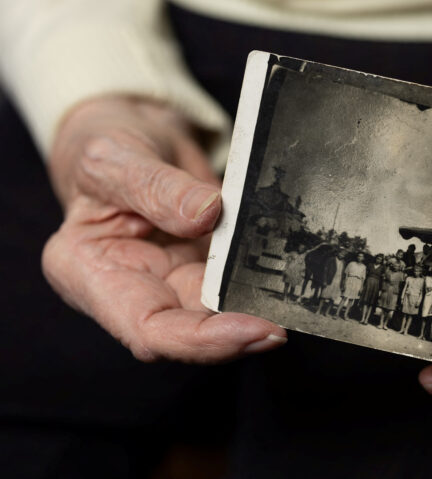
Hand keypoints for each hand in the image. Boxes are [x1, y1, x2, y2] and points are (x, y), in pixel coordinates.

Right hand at [43, 96, 285, 362]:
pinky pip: (236, 281)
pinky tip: (290, 271)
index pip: (147, 330)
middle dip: (241, 331)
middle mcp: (134, 290)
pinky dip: (263, 279)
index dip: (202, 341)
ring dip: (257, 308)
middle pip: (190, 331)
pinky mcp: (204, 269)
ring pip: (220, 311)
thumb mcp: (115, 157)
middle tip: (287, 318)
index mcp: (91, 275)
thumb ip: (154, 186)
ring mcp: (173, 282)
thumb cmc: (105, 149)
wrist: (132, 137)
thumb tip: (206, 213)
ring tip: (293, 295)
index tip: (254, 329)